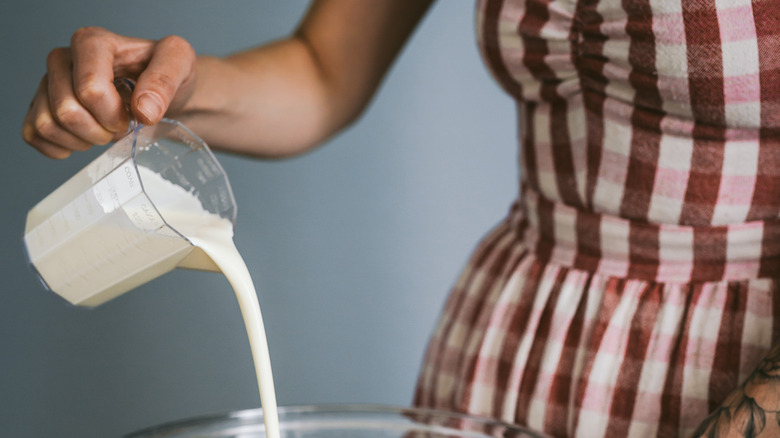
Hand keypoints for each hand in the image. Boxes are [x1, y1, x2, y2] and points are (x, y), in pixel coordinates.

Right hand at [22, 27, 195, 158]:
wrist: (162, 91)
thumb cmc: (166, 74)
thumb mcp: (180, 63)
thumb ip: (165, 79)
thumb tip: (143, 109)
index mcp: (93, 43)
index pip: (90, 90)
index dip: (114, 114)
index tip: (133, 115)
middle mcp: (64, 59)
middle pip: (67, 110)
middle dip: (100, 130)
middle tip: (121, 125)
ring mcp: (48, 83)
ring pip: (48, 124)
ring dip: (82, 140)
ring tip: (104, 131)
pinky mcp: (41, 106)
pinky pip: (34, 134)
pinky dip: (62, 147)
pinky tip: (85, 140)